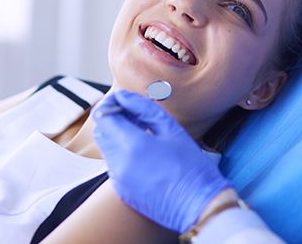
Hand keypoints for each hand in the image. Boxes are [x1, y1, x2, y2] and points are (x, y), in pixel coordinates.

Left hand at [92, 90, 230, 232]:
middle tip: (135, 116)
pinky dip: (123, 155)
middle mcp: (119, 163)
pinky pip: (114, 166)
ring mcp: (118, 179)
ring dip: (118, 137)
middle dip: (113, 120)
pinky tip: (145, 155)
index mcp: (131, 144)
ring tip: (143, 134)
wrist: (200, 206)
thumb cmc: (191, 166)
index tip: (122, 101)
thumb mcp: (171, 129)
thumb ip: (143, 108)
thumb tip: (123, 96)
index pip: (103, 116)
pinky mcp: (122, 191)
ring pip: (107, 148)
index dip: (110, 104)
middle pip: (101, 132)